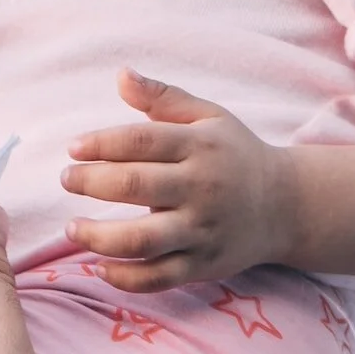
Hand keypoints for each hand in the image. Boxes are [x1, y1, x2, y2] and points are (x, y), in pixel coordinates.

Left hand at [61, 68, 295, 290]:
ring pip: (141, 240)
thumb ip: (163, 97)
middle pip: (135, 186)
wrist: (286, 206)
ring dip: (98, 237)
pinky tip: (99, 265)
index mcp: (200, 146)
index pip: (140, 141)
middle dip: (90, 183)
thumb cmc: (234, 155)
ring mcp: (203, 231)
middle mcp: (202, 189)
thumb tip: (121, 75)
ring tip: (73, 228)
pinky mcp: (203, 266)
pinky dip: (124, 278)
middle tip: (68, 179)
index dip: (100, 144)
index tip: (73, 148)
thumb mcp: (208, 117)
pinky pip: (158, 278)